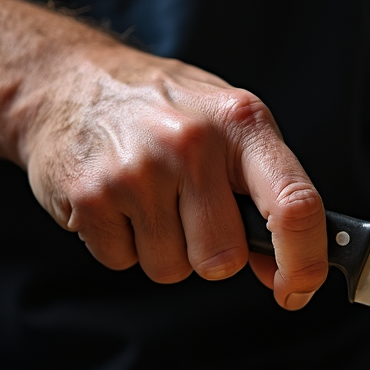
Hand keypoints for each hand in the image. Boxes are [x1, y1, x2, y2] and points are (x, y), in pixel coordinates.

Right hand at [13, 36, 326, 308]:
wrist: (65, 79)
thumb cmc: (165, 109)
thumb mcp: (230, 128)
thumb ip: (265, 193)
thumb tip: (283, 270)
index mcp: (243, 123)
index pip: (295, 205)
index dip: (303, 262)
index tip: (298, 289)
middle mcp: (192, 143)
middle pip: (224, 259)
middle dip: (212, 253)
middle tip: (192, 212)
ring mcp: (138, 170)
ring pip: (173, 269)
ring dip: (165, 249)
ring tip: (151, 198)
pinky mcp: (89, 196)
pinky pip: (124, 262)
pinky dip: (124, 243)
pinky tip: (119, 200)